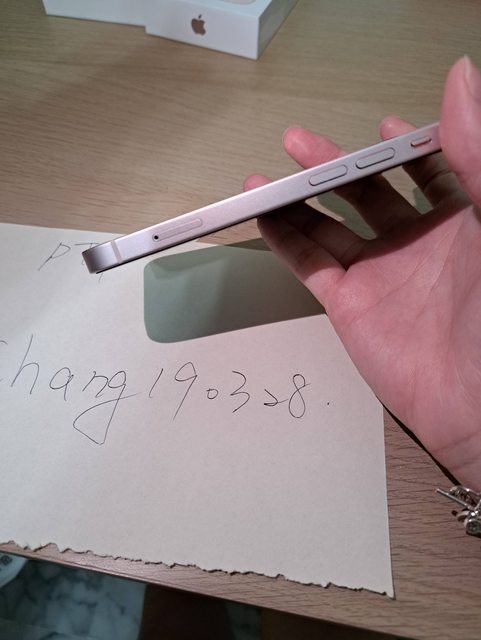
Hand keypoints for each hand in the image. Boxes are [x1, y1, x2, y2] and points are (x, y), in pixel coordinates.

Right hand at [244, 57, 480, 486]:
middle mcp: (415, 245)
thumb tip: (459, 78)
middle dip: (334, 166)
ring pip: (327, 228)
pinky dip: (284, 241)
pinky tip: (264, 215)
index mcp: (459, 222)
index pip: (426, 174)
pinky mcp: (348, 307)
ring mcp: (378, 276)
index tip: (385, 125)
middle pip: (364, 195)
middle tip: (299, 141)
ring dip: (297, 201)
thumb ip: (474, 154)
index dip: (405, 149)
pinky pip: (309, 265)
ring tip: (267, 176)